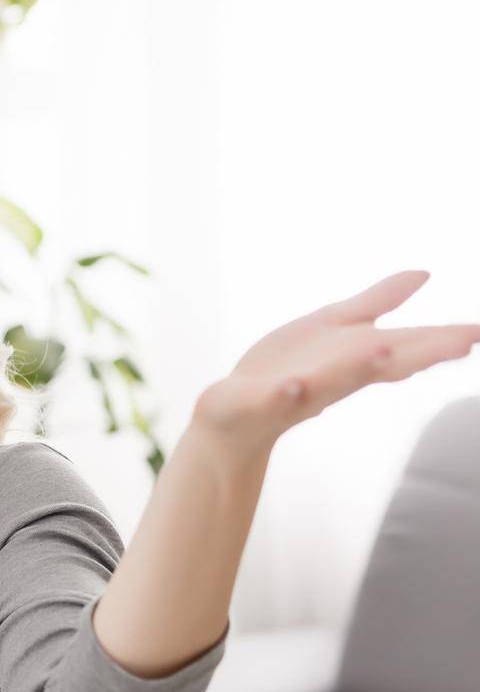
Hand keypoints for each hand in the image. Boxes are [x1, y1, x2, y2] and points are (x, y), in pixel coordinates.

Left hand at [194, 270, 479, 451]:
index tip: (476, 333)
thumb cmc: (290, 369)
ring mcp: (298, 392)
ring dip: (358, 368)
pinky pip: (276, 399)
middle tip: (464, 341)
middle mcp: (334, 375)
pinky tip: (295, 385)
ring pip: (333, 381)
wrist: (236, 418)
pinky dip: (287, 393)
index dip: (440, 340)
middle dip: (418, 353)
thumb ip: (378, 302)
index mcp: (354, 356)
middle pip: (381, 364)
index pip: (404, 347)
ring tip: (384, 351)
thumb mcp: (337, 326)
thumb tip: (423, 273)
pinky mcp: (259, 402)